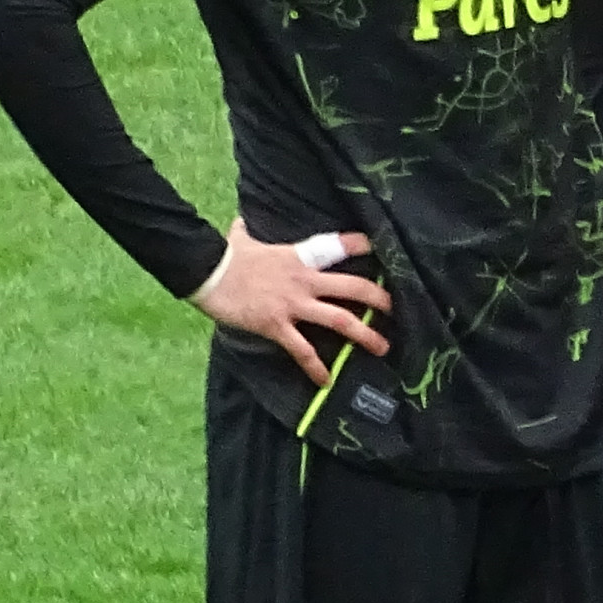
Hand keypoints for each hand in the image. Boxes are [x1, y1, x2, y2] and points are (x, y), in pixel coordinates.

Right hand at [187, 225, 389, 388]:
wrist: (207, 272)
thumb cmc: (226, 256)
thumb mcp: (242, 238)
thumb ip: (246, 231)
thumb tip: (239, 221)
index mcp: (299, 257)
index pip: (337, 246)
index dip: (361, 245)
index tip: (380, 248)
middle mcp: (304, 281)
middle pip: (353, 287)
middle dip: (378, 300)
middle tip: (396, 309)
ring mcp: (293, 304)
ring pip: (340, 320)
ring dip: (365, 335)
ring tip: (383, 348)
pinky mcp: (277, 325)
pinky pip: (303, 350)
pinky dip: (316, 367)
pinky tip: (326, 381)